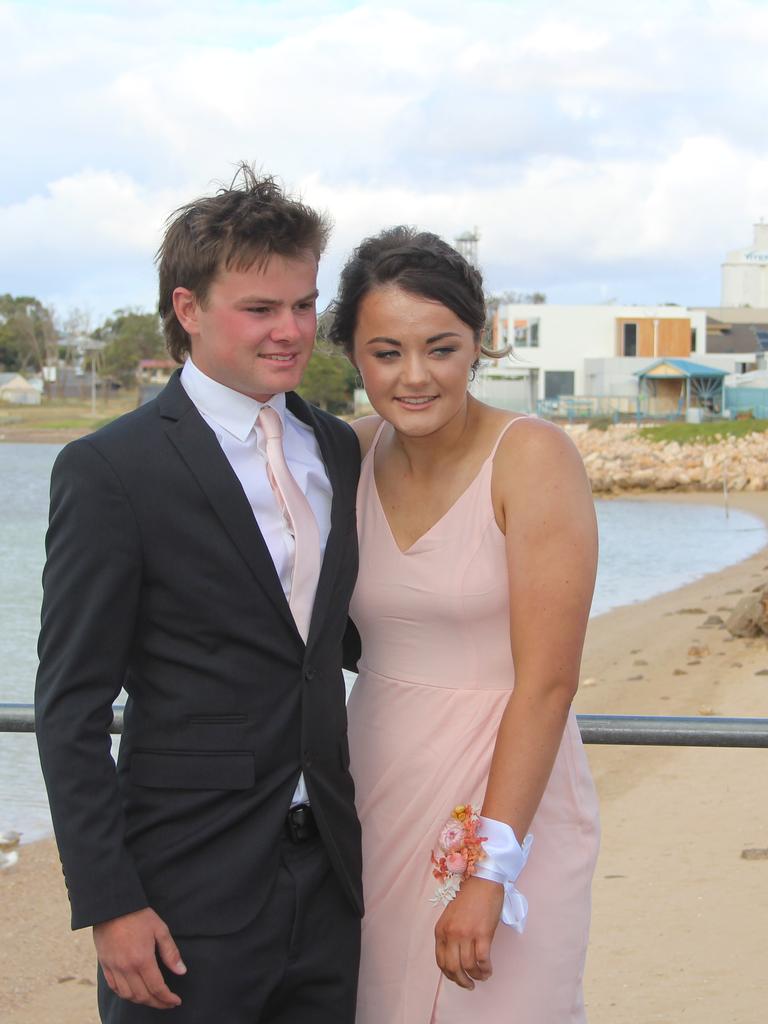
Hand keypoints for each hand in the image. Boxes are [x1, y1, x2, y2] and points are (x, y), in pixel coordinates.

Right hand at [93, 907, 186, 1008]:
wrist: (112, 906)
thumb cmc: (138, 915)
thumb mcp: (160, 929)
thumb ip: (171, 952)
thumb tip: (181, 971)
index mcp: (142, 959)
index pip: (157, 988)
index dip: (168, 998)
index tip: (176, 1001)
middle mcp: (127, 968)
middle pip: (143, 996)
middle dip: (157, 1003)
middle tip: (167, 1003)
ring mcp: (114, 968)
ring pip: (128, 996)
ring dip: (142, 1001)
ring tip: (153, 998)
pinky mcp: (105, 966)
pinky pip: (115, 988)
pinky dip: (126, 995)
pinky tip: (134, 992)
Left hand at [434, 875, 503, 989]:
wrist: (482, 881)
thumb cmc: (468, 897)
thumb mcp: (451, 916)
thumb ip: (450, 935)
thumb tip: (456, 957)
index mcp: (441, 930)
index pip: (441, 961)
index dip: (449, 974)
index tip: (457, 978)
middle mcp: (451, 934)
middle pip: (453, 968)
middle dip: (461, 981)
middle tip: (468, 985)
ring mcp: (467, 934)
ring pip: (468, 966)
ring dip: (476, 977)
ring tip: (482, 977)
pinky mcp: (483, 933)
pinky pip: (482, 960)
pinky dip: (485, 969)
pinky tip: (488, 970)